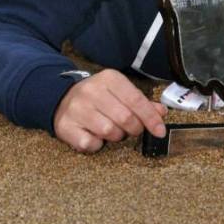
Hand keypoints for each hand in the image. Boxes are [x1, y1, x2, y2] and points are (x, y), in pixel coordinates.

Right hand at [53, 69, 167, 152]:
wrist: (62, 98)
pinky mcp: (65, 126)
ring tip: (113, 130)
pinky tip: (95, 135)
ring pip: (109, 131)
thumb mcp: (119, 92)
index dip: (150, 118)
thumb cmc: (98, 97)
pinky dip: (97, 144)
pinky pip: (90, 144)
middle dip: (134, 128)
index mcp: (109, 79)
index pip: (136, 100)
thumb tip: (161, 113)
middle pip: (125, 117)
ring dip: (116, 136)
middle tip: (133, 130)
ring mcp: (77, 109)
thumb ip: (140, 102)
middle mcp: (92, 91)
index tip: (160, 131)